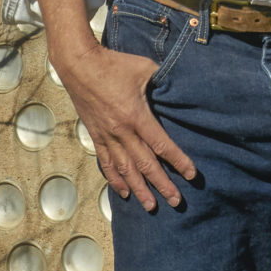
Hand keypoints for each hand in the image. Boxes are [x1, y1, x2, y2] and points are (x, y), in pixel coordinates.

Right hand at [63, 44, 196, 210]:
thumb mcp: (144, 68)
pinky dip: (115, 179)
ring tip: (151, 206)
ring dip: (139, 189)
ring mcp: (107, 136)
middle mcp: (121, 131)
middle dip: (162, 184)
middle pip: (145, 164)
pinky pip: (106, 163)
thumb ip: (162, 81)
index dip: (178, 161)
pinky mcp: (96, 135)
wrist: (79, 65)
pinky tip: (124, 192)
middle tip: (176, 201)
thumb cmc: (114, 64)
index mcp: (136, 115)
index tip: (191, 175)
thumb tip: (178, 88)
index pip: (161, 144)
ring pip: (125, 169)